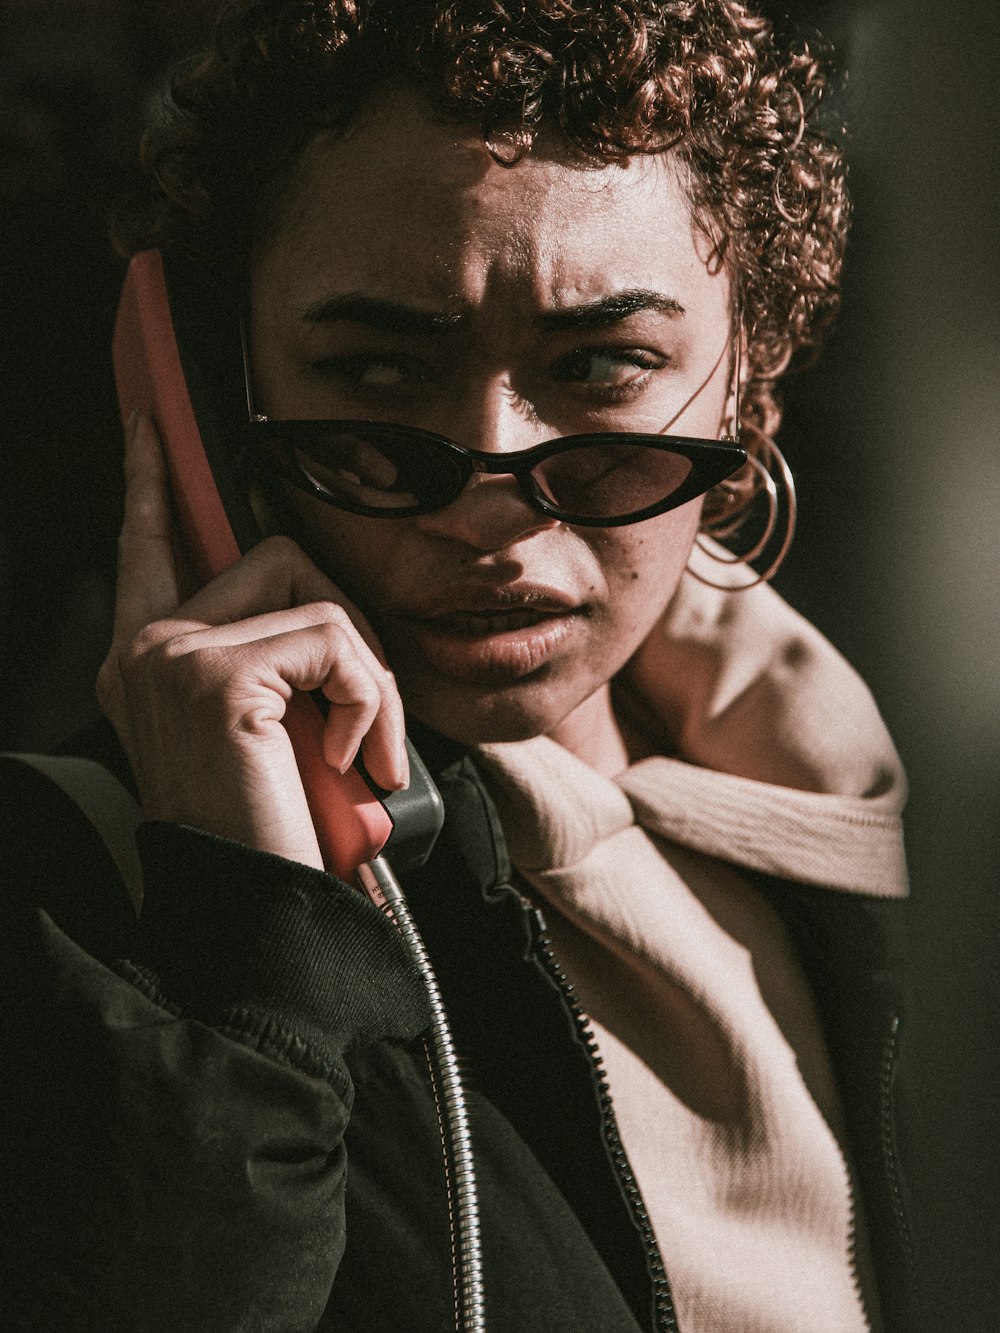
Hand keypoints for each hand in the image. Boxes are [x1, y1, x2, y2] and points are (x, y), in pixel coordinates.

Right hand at [97, 413, 407, 869]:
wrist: (263, 917)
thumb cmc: (276, 833)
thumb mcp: (269, 732)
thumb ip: (273, 661)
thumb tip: (325, 613)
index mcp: (145, 660)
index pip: (146, 543)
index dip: (149, 479)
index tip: (148, 423)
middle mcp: (141, 648)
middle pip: (277, 554)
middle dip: (347, 630)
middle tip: (359, 720)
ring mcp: (168, 655)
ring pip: (317, 593)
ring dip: (367, 674)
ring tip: (355, 752)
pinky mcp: (213, 674)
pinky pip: (336, 637)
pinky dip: (371, 699)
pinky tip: (347, 761)